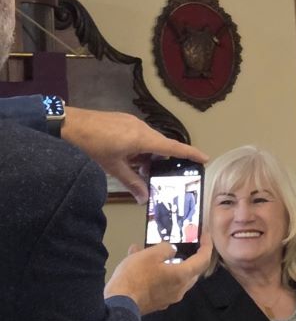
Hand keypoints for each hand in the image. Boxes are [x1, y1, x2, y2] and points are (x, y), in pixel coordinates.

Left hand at [63, 108, 208, 202]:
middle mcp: (141, 127)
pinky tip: (130, 161)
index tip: (204, 159)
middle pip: (161, 146)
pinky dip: (140, 150)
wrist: (67, 125)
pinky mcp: (122, 122)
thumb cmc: (91, 145)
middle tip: (163, 178)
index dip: (190, 153)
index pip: (173, 147)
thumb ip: (132, 182)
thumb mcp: (113, 168)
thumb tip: (145, 198)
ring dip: (148, 157)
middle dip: (163, 162)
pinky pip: (139, 137)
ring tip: (141, 172)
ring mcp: (131, 123)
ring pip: (149, 142)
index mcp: (143, 138)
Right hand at [104, 234, 212, 314]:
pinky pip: (163, 284)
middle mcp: (179, 290)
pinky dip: (158, 273)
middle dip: (191, 258)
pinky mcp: (157, 302)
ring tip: (154, 252)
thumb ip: (165, 249)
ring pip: (176, 278)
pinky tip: (142, 265)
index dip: (207, 247)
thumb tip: (171, 250)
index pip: (202, 261)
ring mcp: (168, 298)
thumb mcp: (151, 254)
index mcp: (181, 276)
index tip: (206, 237)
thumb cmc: (135, 278)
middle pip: (192, 272)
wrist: (119, 302)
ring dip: (170, 265)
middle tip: (187, 246)